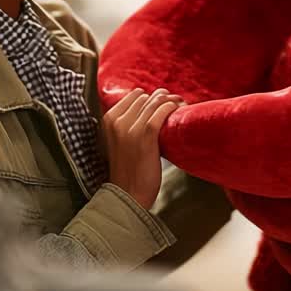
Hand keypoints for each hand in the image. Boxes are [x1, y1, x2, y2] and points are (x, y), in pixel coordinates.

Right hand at [101, 88, 183, 209]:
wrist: (128, 195)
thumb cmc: (129, 170)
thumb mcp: (120, 142)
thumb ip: (128, 124)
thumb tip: (151, 106)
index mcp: (108, 120)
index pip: (134, 95)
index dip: (151, 97)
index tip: (163, 103)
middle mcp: (117, 121)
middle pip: (147, 97)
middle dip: (163, 98)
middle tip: (177, 105)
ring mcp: (131, 128)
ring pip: (156, 101)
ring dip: (173, 101)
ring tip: (182, 107)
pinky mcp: (146, 135)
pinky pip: (162, 111)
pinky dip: (173, 108)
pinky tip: (180, 111)